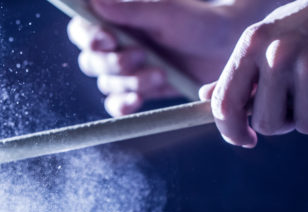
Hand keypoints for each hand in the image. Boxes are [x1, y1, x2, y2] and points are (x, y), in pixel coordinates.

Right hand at [67, 0, 258, 115]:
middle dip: (115, 62)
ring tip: (160, 73)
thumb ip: (131, 9)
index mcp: (114, 18)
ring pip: (107, 83)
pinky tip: (137, 100)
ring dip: (130, 81)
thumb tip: (95, 1)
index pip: (82, 29)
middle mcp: (113, 45)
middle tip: (142, 55)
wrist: (225, 49)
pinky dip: (123, 104)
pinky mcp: (134, 91)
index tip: (109, 39)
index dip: (90, 37)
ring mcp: (123, 70)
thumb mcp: (167, 13)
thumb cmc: (199, 22)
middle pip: (90, 61)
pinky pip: (115, 104)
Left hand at [200, 0, 307, 147]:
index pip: (225, 104)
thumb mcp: (266, 38)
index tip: (245, 139)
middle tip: (292, 105)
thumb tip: (206, 96)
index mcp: (252, 44)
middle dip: (280, 123)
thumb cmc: (304, 25)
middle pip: (267, 124)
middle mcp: (278, 54)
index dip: (230, 131)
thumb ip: (239, 71)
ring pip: (305, 125)